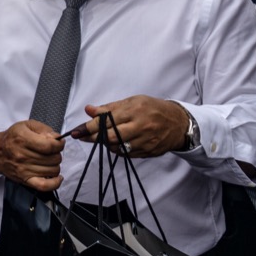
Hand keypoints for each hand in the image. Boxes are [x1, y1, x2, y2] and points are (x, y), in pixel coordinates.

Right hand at [0, 120, 64, 190]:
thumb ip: (44, 129)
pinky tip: (58, 178)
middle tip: (50, 151)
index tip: (59, 143)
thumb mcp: (26, 125)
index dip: (59, 144)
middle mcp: (22, 155)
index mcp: (23, 139)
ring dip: (54, 165)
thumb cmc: (13, 138)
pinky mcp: (25, 179)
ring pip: (53, 170)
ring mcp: (24, 169)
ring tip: (48, 160)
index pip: (50, 146)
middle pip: (53, 158)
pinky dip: (54, 183)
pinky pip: (44, 186)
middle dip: (56, 153)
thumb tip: (57, 138)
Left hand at [73, 97, 188, 157]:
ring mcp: (146, 141)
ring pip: (117, 147)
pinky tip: (116, 143)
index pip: (107, 120)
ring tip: (102, 137)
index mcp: (135, 110)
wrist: (179, 123)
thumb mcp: (133, 101)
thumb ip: (110, 107)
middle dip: (93, 138)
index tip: (77, 131)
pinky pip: (127, 154)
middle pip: (111, 136)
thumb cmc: (153, 109)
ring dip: (105, 144)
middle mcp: (141, 126)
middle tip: (82, 137)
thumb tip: (89, 110)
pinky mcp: (149, 152)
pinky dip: (117, 149)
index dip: (90, 126)